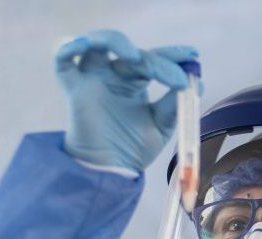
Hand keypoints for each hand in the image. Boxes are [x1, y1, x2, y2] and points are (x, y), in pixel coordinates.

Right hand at [55, 30, 198, 171]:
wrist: (109, 172)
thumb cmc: (131, 151)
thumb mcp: (161, 126)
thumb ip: (175, 105)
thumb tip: (197, 84)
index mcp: (133, 85)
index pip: (153, 59)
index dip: (172, 55)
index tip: (192, 55)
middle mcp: (113, 78)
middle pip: (131, 53)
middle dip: (156, 61)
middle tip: (174, 77)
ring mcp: (93, 80)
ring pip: (97, 45)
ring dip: (115, 41)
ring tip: (135, 57)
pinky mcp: (75, 88)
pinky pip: (64, 60)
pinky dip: (70, 47)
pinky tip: (87, 46)